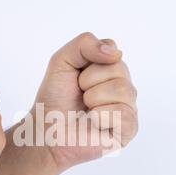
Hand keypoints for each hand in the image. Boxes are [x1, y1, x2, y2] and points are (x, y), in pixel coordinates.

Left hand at [32, 32, 137, 168]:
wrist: (47, 130)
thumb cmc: (55, 98)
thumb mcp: (62, 61)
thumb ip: (84, 44)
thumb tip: (115, 52)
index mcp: (110, 69)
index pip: (111, 49)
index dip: (88, 62)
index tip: (76, 77)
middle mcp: (123, 86)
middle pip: (118, 68)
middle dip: (88, 81)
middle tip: (80, 96)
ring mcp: (128, 107)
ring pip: (122, 89)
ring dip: (93, 99)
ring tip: (86, 110)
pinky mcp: (128, 129)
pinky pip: (124, 114)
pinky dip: (101, 117)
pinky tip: (93, 123)